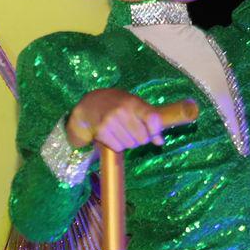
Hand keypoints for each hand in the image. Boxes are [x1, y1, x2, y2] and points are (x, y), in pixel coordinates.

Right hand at [66, 90, 197, 150]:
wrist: (90, 103)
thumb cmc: (117, 104)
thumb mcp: (135, 106)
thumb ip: (150, 120)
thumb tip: (160, 142)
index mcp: (133, 102)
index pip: (152, 119)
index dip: (156, 131)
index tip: (154, 134)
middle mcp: (122, 111)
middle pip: (143, 138)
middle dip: (140, 138)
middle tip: (132, 130)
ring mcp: (110, 121)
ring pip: (130, 145)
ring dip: (128, 142)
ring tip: (121, 131)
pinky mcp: (101, 131)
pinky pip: (118, 148)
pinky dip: (117, 145)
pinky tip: (113, 134)